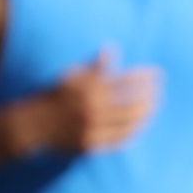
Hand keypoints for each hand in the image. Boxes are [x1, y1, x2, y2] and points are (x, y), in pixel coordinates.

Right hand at [21, 49, 160, 156]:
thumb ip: (94, 66)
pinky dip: (130, 134)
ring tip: (152, 109)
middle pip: (131, 103)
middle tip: (159, 93)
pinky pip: (116, 141)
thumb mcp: (72, 75)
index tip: (158, 74)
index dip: (144, 77)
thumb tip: (111, 47)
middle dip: (148, 97)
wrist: (33, 124)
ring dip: (143, 116)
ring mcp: (92, 128)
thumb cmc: (54, 96)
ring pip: (127, 123)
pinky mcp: (89, 145)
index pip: (125, 80)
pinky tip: (138, 128)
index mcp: (89, 88)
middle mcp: (92, 109)